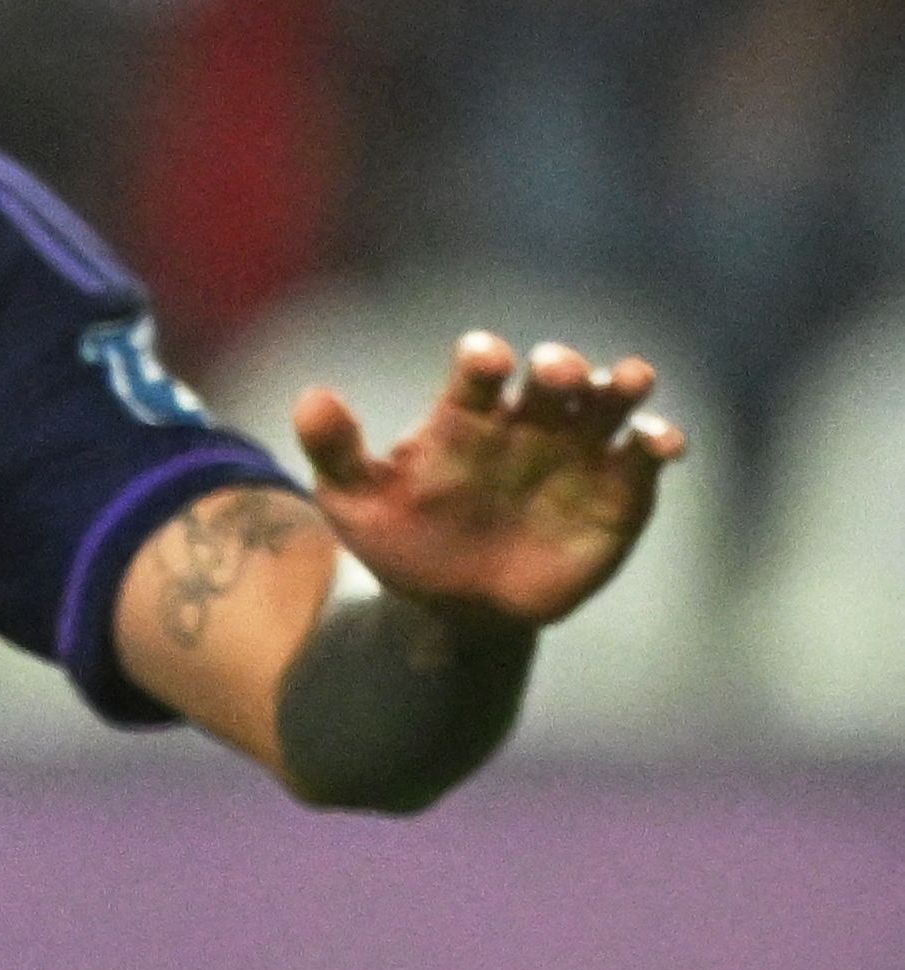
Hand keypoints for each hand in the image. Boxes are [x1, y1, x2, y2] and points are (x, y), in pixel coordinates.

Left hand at [299, 332, 686, 627]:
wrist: (453, 611)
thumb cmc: (404, 543)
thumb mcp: (355, 502)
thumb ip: (334, 450)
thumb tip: (310, 396)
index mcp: (466, 414)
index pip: (479, 370)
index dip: (484, 358)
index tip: (485, 362)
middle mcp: (528, 421)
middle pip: (553, 375)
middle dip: (559, 365)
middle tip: (554, 373)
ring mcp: (577, 452)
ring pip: (609, 400)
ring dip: (621, 383)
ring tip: (625, 381)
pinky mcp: (619, 491)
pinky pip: (645, 456)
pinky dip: (658, 440)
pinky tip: (656, 443)